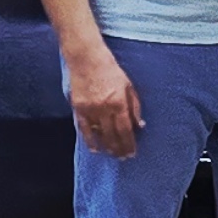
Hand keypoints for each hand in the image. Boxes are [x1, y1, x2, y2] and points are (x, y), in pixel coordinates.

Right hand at [64, 40, 142, 157]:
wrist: (87, 59)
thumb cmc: (110, 70)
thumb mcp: (128, 86)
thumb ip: (134, 106)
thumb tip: (139, 125)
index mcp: (119, 103)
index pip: (126, 130)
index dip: (129, 144)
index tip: (132, 153)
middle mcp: (105, 109)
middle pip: (113, 135)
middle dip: (119, 148)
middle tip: (123, 158)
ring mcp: (90, 109)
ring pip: (99, 134)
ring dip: (106, 146)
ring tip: (112, 154)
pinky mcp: (79, 108)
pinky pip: (84, 128)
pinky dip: (89, 140)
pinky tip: (94, 148)